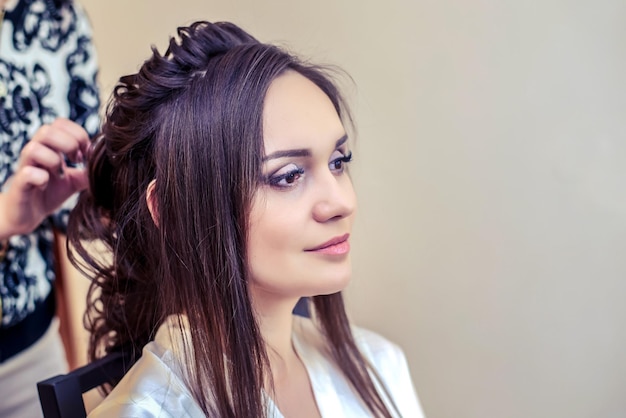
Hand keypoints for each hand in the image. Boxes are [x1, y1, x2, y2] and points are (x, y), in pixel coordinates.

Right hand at [0, 118, 89, 238]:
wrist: (28, 215)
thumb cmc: (49, 193)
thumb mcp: (74, 181)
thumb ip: (88, 172)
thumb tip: (107, 166)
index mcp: (49, 147)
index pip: (60, 123)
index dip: (77, 133)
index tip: (87, 152)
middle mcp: (35, 152)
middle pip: (46, 130)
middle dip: (68, 143)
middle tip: (77, 160)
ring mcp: (25, 167)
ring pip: (34, 148)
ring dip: (54, 159)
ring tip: (61, 173)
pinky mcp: (19, 184)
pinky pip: (27, 173)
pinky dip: (40, 177)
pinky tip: (46, 184)